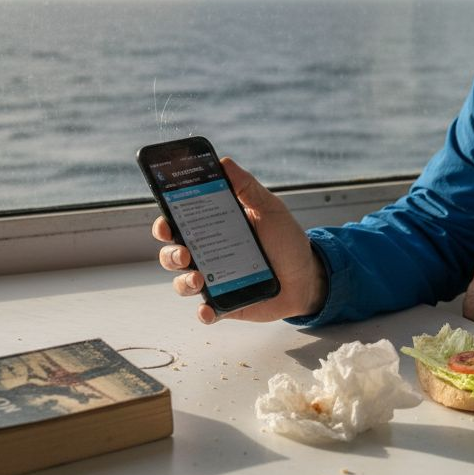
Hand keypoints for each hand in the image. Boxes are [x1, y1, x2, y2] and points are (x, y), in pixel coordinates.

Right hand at [153, 157, 326, 324]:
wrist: (308, 276)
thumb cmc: (286, 240)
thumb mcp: (269, 209)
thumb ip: (247, 187)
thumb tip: (224, 162)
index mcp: (213, 228)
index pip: (178, 223)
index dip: (165, 222)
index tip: (165, 219)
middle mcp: (208, 254)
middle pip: (173, 253)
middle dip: (170, 253)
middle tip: (183, 252)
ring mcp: (214, 281)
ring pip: (183, 283)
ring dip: (183, 282)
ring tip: (198, 279)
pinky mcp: (226, 305)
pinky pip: (207, 312)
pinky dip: (203, 313)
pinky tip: (208, 309)